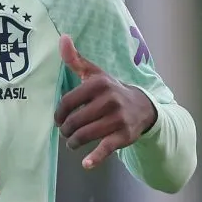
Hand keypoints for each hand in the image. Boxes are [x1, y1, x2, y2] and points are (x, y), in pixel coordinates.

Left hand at [54, 34, 156, 169]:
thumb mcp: (94, 74)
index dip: (59, 114)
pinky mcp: (124, 135)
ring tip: (72, 143)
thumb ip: (76, 59)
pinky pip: (106, 148)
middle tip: (66, 132)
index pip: (68, 101)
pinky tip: (86, 164)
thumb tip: (62, 37)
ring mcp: (118, 118)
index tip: (58, 120)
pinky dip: (95, 158)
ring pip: (86, 134)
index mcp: (99, 83)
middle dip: (66, 130)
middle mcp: (109, 99)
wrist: (142, 107)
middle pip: (75, 120)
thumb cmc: (110, 90)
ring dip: (74, 142)